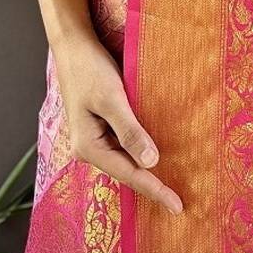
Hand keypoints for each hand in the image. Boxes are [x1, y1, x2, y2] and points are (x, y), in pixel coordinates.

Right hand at [51, 28, 183, 215]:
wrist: (73, 46)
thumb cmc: (89, 69)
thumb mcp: (112, 99)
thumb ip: (130, 131)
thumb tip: (150, 162)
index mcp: (88, 147)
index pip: (128, 174)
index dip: (154, 190)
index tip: (177, 206)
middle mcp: (89, 148)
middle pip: (126, 172)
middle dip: (151, 185)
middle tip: (179, 204)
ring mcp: (93, 138)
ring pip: (125, 160)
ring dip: (146, 171)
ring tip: (172, 186)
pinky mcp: (100, 126)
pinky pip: (123, 146)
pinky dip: (140, 152)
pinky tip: (155, 156)